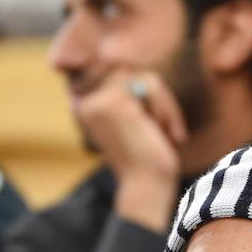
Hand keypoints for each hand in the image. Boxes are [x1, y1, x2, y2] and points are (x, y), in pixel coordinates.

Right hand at [73, 70, 186, 232]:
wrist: (147, 187)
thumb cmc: (147, 160)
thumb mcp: (133, 121)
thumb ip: (128, 93)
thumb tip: (128, 63)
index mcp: (82, 107)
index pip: (115, 73)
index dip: (142, 90)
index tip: (156, 125)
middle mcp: (82, 102)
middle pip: (127, 69)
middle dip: (156, 95)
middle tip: (169, 129)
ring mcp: (97, 100)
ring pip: (140, 75)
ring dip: (163, 102)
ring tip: (168, 132)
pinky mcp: (115, 101)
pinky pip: (149, 83)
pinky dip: (166, 107)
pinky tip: (168, 134)